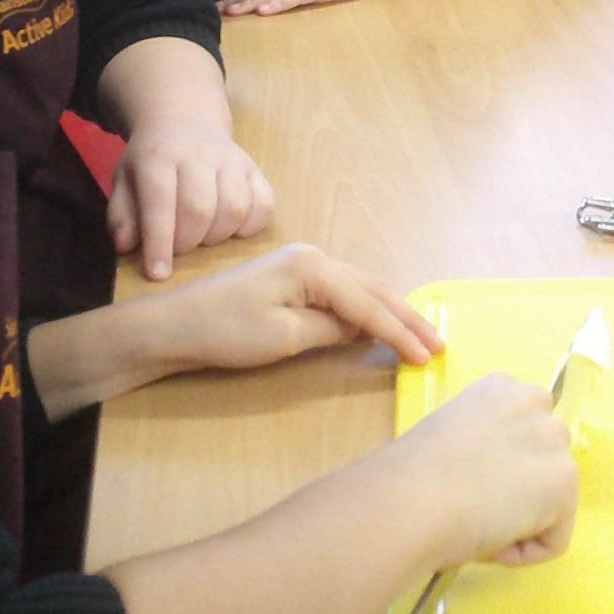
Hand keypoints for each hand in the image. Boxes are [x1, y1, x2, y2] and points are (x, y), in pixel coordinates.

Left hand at [108, 122, 274, 279]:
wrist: (184, 120)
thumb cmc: (151, 160)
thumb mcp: (124, 180)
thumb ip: (122, 214)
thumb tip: (127, 245)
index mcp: (159, 157)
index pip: (159, 202)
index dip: (159, 242)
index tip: (158, 274)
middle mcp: (198, 154)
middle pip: (200, 209)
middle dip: (188, 242)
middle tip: (179, 248)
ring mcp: (232, 160)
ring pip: (235, 208)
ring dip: (218, 236)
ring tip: (203, 237)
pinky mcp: (255, 169)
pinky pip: (265, 204)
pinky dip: (251, 226)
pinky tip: (233, 229)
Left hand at [159, 241, 443, 373]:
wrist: (174, 326)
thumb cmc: (225, 332)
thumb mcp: (285, 337)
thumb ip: (331, 330)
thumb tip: (361, 330)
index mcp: (314, 267)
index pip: (368, 305)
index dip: (400, 333)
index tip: (426, 356)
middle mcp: (313, 256)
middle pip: (371, 289)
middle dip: (406, 317)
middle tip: (439, 343)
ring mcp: (301, 263)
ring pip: (359, 288)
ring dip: (390, 311)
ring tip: (421, 333)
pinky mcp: (290, 277)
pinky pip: (341, 292)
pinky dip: (365, 308)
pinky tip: (378, 323)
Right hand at [385, 373, 578, 569]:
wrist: (413, 500)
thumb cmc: (411, 474)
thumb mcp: (447, 435)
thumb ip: (482, 441)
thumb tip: (492, 475)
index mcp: (502, 387)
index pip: (523, 430)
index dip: (499, 466)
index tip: (469, 481)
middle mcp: (536, 403)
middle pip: (545, 461)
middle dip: (518, 489)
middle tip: (476, 506)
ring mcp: (555, 443)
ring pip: (550, 500)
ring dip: (518, 521)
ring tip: (478, 522)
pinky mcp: (565, 484)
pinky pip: (554, 538)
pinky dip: (523, 553)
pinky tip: (490, 541)